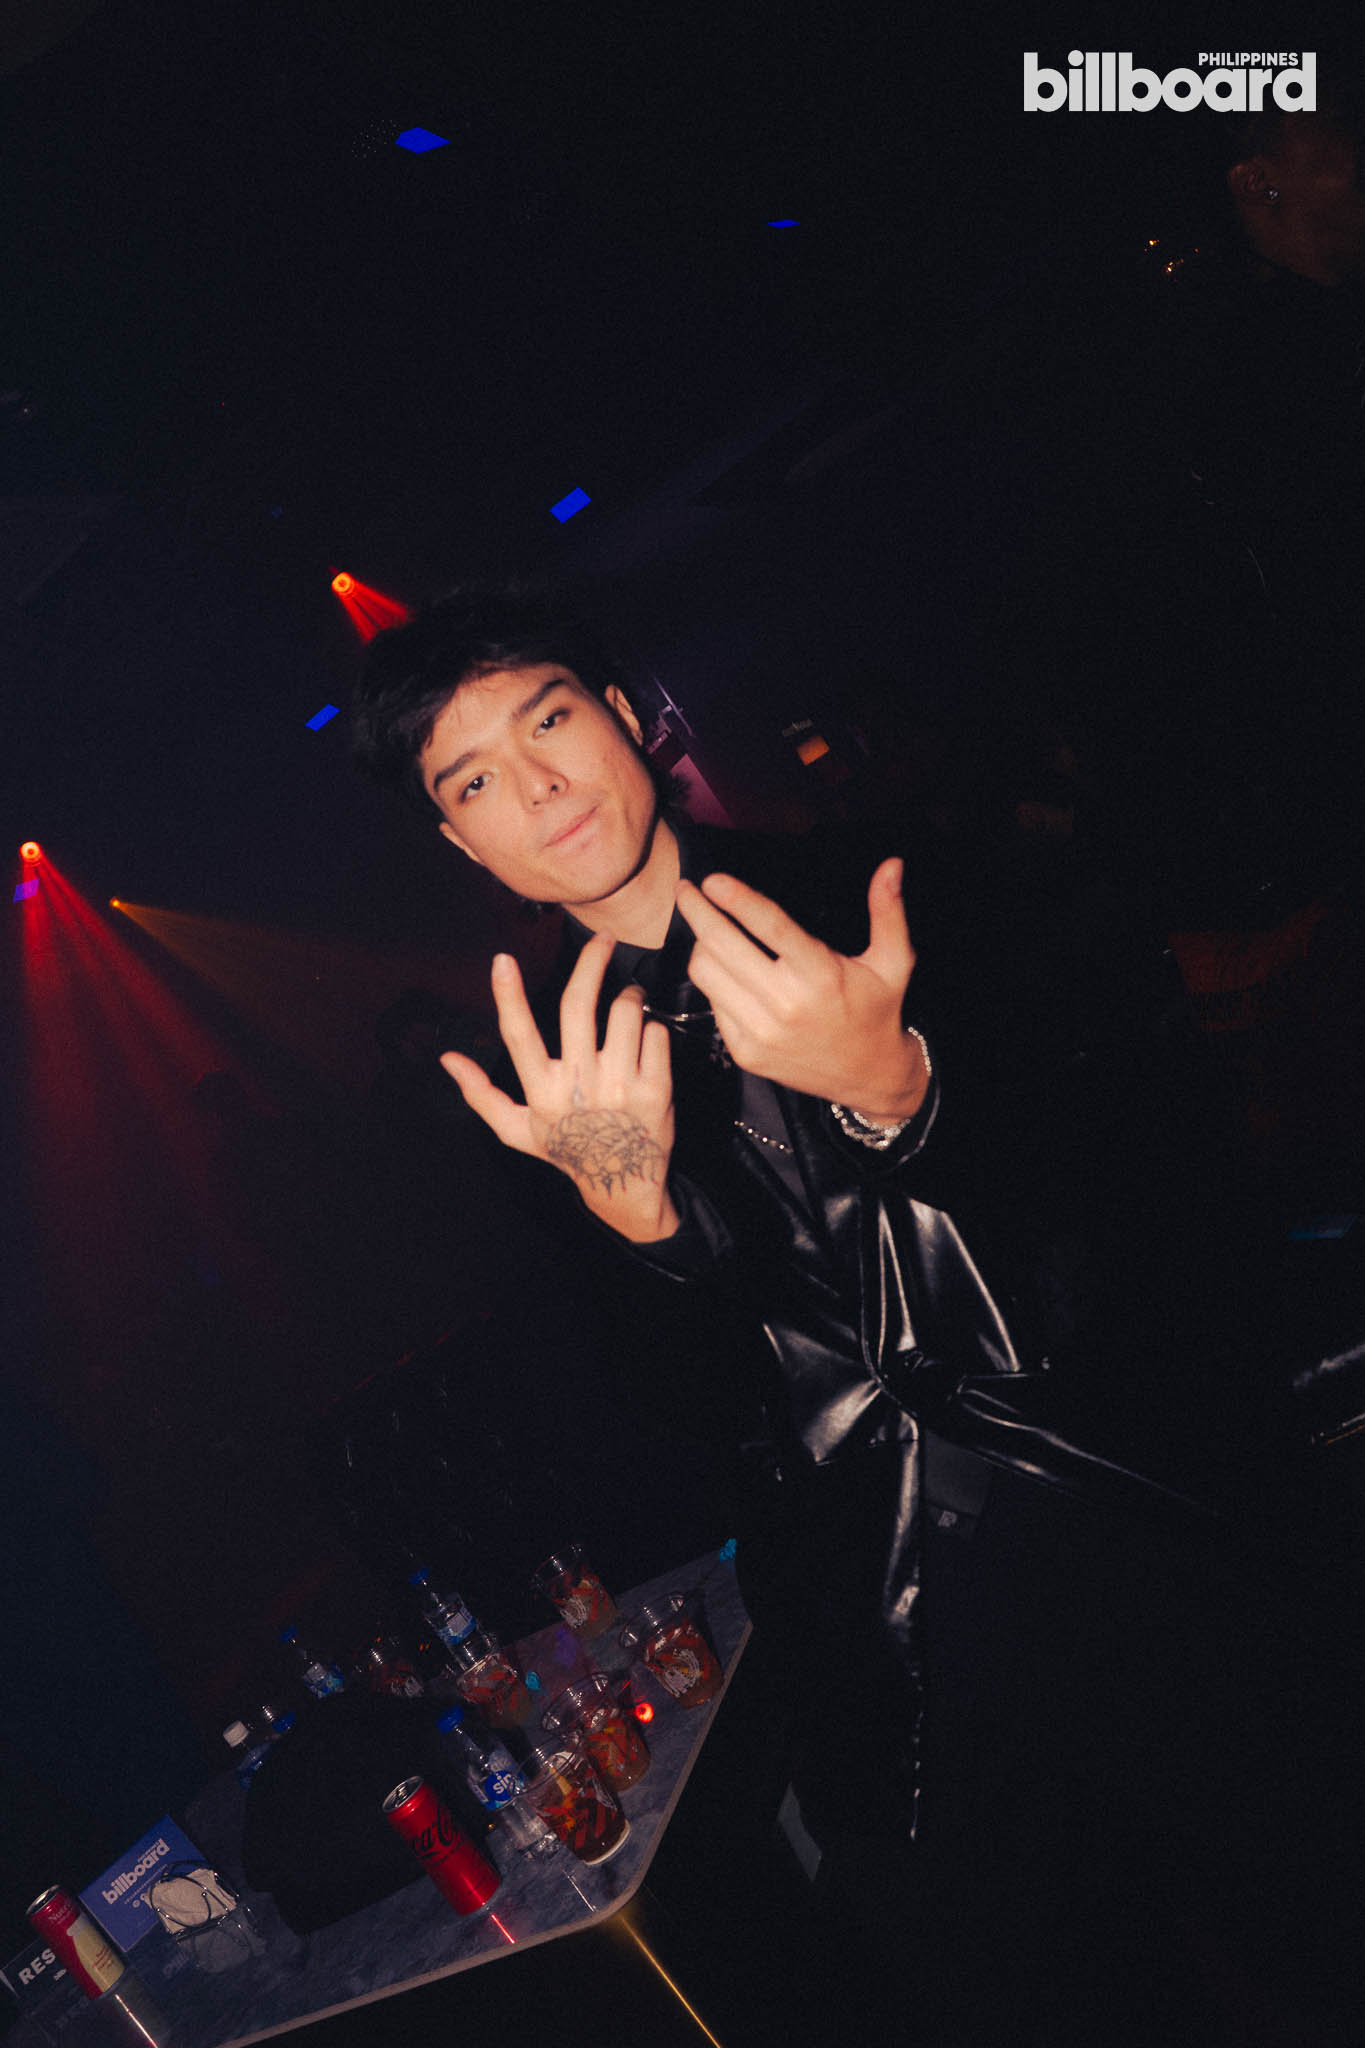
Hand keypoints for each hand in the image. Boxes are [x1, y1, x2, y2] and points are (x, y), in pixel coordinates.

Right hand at [440, 934, 679, 1241]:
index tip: (501, 960)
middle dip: (591, 962)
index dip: (508, 996)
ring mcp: (620, 1088)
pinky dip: (651, 1027)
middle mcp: (579, 1088)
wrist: (624, 1185)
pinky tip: (644, 1041)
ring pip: (625, 1012)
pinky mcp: (656, 1090)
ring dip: (628, 996)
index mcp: (542, 1093)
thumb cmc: (567, 1151)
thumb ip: (481, 1094)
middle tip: (603, 941)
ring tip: (628, 1001)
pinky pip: (655, 1032)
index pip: (519, 1036)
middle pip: (578, 1006)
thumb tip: (447, 1058)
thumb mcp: (518, 1131)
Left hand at [675, 858, 926, 1121]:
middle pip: (721, 945)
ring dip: (700, 944)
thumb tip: (892, 865)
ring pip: (706, 974)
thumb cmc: (877, 1009)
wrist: (868, 1076)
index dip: (736, 898)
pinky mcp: (745, 1051)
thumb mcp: (892, 961)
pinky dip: (712, 980)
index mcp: (820, 974)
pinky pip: (712, 1003)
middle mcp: (786, 1003)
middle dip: (696, 911)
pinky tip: (722, 968)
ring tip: (705, 927)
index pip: (769, 925)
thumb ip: (888, 911)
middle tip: (685, 890)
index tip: (711, 879)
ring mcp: (760, 1031)